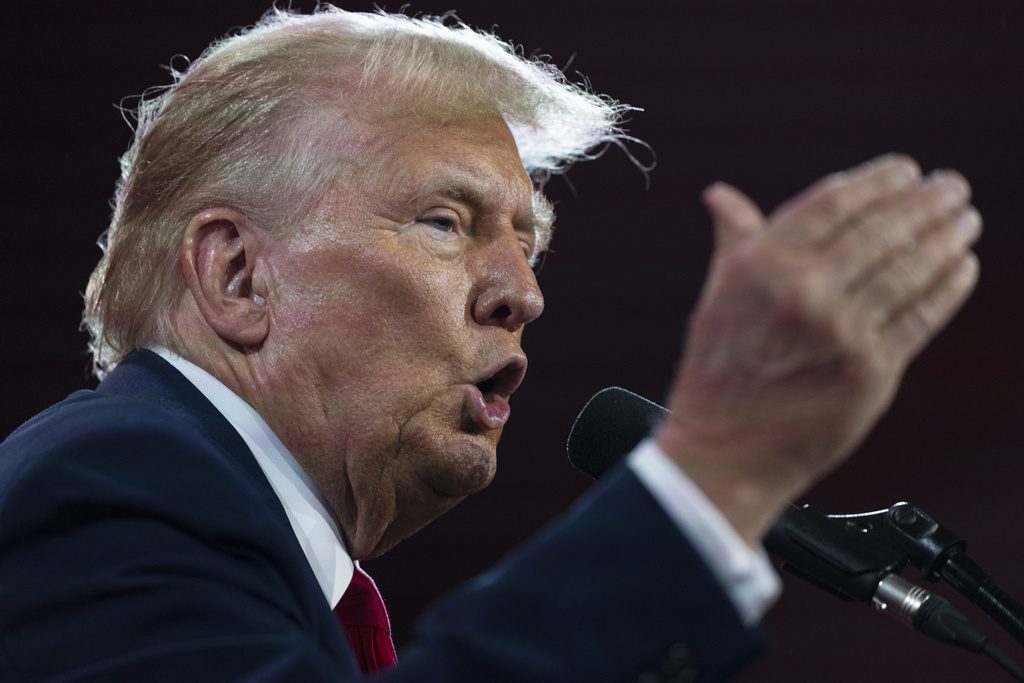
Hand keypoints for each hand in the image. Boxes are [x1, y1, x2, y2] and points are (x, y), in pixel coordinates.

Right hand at [656, 155, 980, 543]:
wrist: (724, 450)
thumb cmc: (718, 369)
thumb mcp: (716, 295)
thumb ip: (734, 240)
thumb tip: (720, 194)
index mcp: (762, 264)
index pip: (834, 202)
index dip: (878, 180)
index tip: (906, 169)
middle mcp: (804, 291)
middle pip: (882, 230)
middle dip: (926, 202)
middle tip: (952, 185)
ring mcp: (841, 332)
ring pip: (910, 269)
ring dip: (946, 238)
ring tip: (965, 219)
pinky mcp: (871, 371)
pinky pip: (921, 317)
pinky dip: (948, 287)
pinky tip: (963, 266)